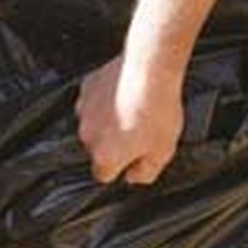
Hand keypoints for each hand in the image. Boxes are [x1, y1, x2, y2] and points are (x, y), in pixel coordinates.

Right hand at [74, 55, 183, 185]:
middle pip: (97, 148)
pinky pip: (93, 100)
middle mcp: (88, 136)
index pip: (104, 175)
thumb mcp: (163, 153)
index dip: (119, 168)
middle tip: (139, 130)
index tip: (134, 156)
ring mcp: (84, 110)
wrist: (150, 70)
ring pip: (93, 123)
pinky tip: (124, 93)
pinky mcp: (87, 87)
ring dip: (107, 121)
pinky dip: (104, 99)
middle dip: (113, 143)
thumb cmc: (158, 112)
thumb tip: (133, 177)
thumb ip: (145, 173)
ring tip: (133, 109)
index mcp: (105, 156)